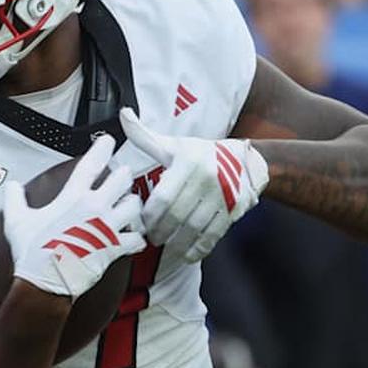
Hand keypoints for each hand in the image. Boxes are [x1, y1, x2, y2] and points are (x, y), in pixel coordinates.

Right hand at [4, 134, 145, 298]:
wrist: (44, 283)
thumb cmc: (32, 252)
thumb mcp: (16, 221)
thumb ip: (15, 199)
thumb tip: (12, 187)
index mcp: (73, 197)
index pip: (91, 163)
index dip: (102, 148)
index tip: (109, 141)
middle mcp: (94, 208)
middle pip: (123, 178)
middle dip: (123, 177)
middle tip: (120, 180)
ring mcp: (106, 228)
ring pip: (135, 205)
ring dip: (132, 206)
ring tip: (127, 207)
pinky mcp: (114, 249)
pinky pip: (137, 239)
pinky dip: (136, 239)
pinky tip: (131, 239)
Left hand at [119, 108, 268, 261]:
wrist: (244, 159)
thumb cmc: (199, 153)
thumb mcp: (173, 144)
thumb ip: (144, 136)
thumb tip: (123, 114)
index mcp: (188, 162)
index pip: (163, 197)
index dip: (149, 215)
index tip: (141, 223)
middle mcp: (206, 179)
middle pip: (177, 216)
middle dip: (160, 231)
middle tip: (151, 238)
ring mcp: (222, 196)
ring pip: (194, 228)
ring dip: (177, 243)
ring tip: (167, 246)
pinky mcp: (234, 210)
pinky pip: (213, 235)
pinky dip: (199, 248)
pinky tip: (188, 253)